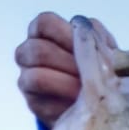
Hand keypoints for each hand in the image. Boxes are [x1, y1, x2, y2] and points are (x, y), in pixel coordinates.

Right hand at [15, 11, 115, 128]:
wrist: (96, 101)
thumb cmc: (98, 67)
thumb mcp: (101, 49)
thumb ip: (98, 40)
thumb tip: (96, 41)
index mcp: (43, 31)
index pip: (45, 23)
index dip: (65, 33)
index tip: (85, 46)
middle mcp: (29, 52)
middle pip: (38, 50)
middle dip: (69, 64)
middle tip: (92, 74)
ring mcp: (27, 78)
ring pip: (36, 77)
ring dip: (66, 84)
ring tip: (88, 90)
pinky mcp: (33, 104)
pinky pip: (42, 103)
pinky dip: (64, 104)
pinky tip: (82, 105)